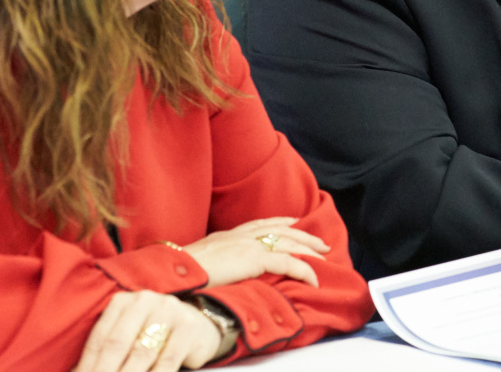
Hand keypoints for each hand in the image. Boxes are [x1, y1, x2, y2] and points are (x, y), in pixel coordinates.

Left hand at [73, 291, 218, 371]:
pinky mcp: (188, 328)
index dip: (88, 365)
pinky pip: (167, 360)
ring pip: (141, 353)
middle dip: (104, 371)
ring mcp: (169, 311)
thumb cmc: (153, 336)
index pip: (100, 338)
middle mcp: (145, 301)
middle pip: (117, 343)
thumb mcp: (130, 335)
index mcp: (123, 301)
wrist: (198, 327)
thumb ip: (107, 351)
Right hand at [183, 217, 328, 288]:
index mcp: (229, 234)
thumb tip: (219, 269)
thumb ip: (215, 260)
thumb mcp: (200, 260)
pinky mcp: (255, 259)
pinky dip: (304, 270)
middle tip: (321, 243)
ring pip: (289, 243)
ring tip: (324, 258)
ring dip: (309, 250)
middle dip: (303, 236)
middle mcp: (241, 235)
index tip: (294, 222)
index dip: (280, 222)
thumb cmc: (181, 270)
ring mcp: (249, 246)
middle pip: (280, 230)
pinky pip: (288, 263)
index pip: (260, 223)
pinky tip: (313, 278)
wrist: (176, 270)